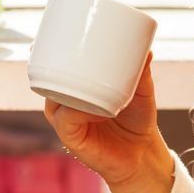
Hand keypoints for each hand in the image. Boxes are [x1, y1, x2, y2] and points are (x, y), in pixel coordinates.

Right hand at [44, 54, 174, 192]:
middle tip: (56, 46)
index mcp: (76, 89)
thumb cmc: (137, 120)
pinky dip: (77, 109)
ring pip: (54, 96)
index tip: (46, 37)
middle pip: (48, 80)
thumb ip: (141, 73)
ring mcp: (66, 120)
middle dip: (48, 63)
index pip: (56, 69)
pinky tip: (91, 105)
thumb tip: (147, 50)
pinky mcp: (71, 137)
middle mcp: (66, 104)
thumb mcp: (141, 91)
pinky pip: (67, 118)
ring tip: (79, 70)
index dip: (47, 54)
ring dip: (64, 82)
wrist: (142, 154)